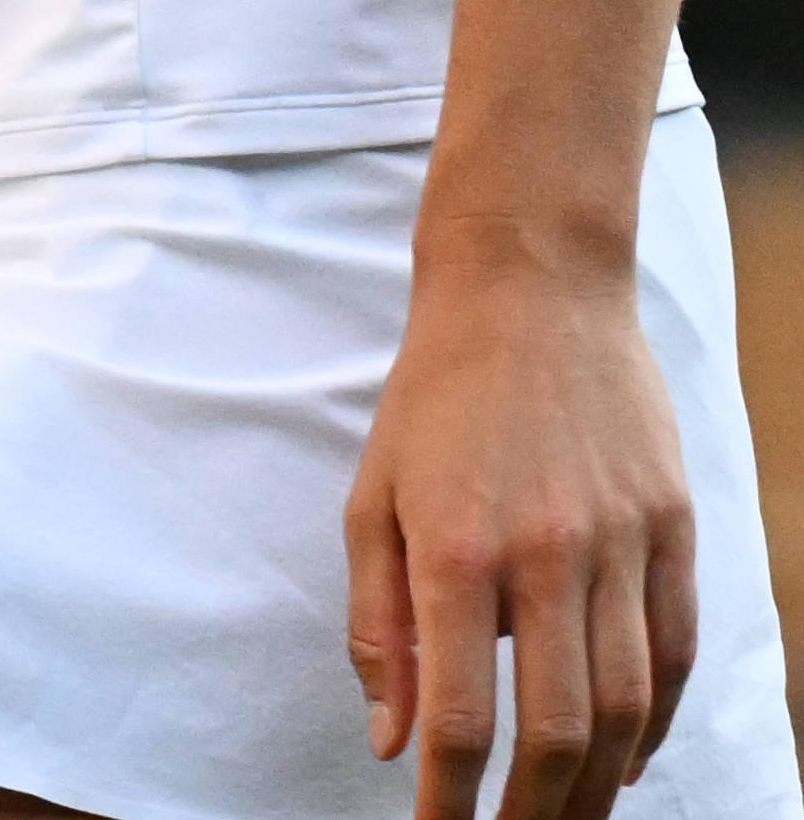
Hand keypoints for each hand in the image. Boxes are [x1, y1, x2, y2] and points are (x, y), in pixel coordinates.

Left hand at [345, 228, 696, 819]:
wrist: (529, 283)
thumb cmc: (436, 394)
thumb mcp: (372, 496)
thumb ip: (376, 623)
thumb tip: (392, 742)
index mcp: (456, 547)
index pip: (459, 716)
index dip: (450, 800)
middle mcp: (544, 551)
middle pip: (557, 730)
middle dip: (536, 814)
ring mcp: (618, 538)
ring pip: (626, 705)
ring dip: (600, 785)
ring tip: (571, 818)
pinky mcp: (671, 522)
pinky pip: (676, 651)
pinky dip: (656, 721)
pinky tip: (627, 755)